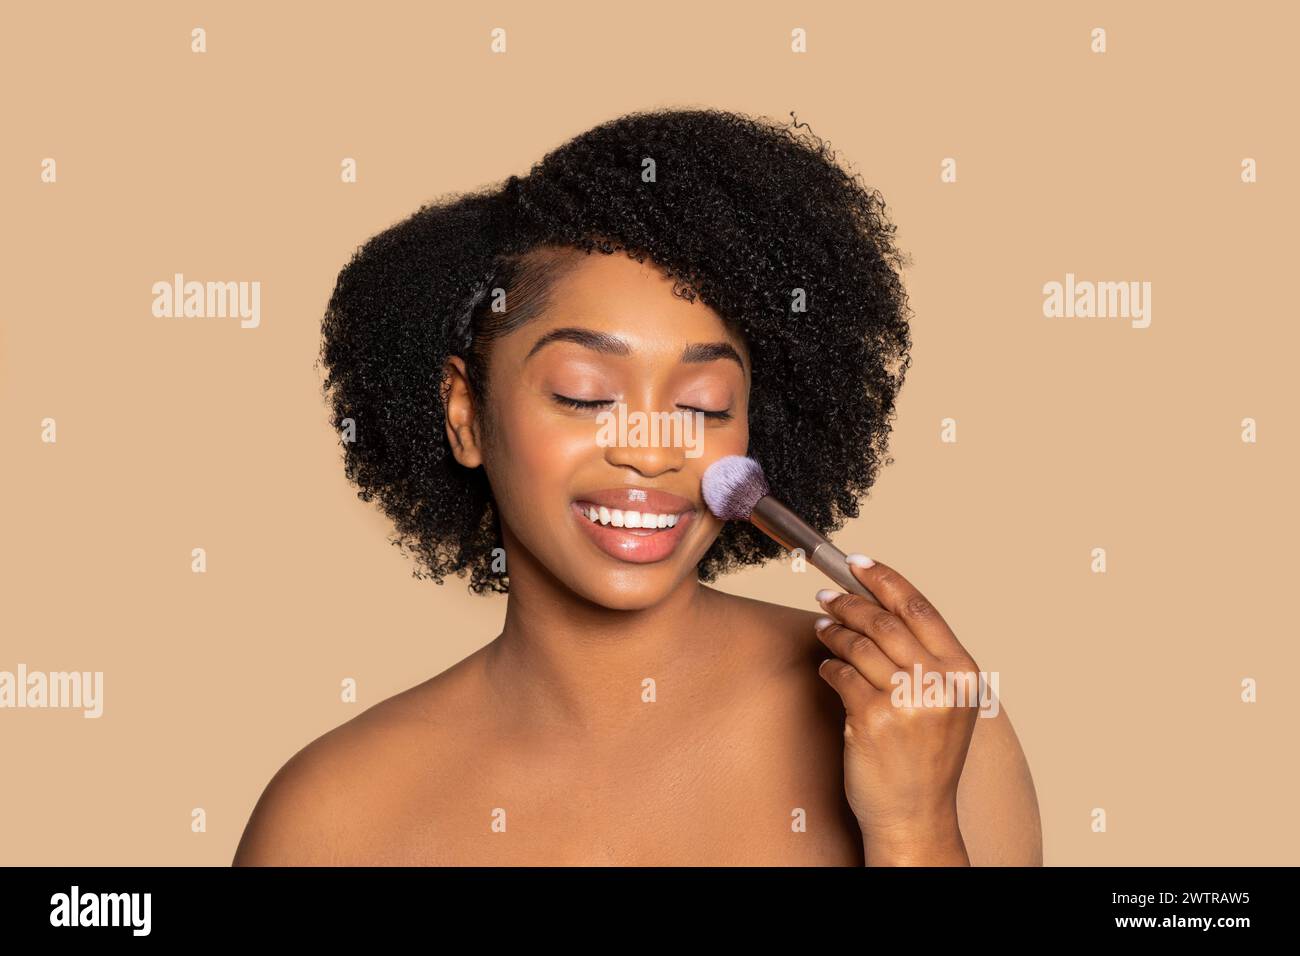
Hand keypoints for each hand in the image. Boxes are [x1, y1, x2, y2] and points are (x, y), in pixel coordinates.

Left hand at [814, 555, 980, 865]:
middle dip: (850, 602)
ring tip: (823, 628)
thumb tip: (879, 604)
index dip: (885, 579)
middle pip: (884, 621)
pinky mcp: (873, 719)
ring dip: (834, 631)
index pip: (919, 608)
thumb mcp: (945, 704)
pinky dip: (829, 667)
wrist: (915, 815)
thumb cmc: (925, 758)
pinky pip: (841, 675)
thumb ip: (925, 658)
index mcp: (962, 673)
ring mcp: (907, 702)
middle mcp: (939, 683)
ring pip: (858, 645)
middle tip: (827, 596)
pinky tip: (826, 669)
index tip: (857, 562)